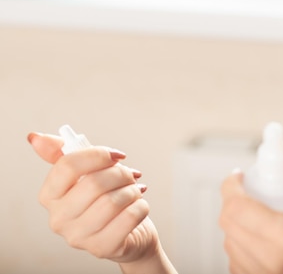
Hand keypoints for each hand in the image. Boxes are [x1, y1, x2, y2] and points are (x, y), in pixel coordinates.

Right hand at [27, 132, 160, 265]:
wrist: (130, 233)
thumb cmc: (106, 198)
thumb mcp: (86, 172)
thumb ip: (61, 153)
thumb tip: (36, 138)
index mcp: (49, 196)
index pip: (68, 165)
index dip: (98, 154)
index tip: (117, 155)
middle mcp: (58, 219)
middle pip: (94, 183)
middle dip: (121, 173)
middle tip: (130, 175)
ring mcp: (79, 237)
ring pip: (114, 200)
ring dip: (132, 190)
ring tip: (134, 191)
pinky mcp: (103, 248)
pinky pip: (130, 216)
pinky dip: (141, 206)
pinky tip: (138, 206)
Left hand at [219, 128, 282, 273]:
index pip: (236, 209)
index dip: (230, 187)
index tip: (239, 176)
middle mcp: (273, 264)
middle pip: (229, 226)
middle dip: (234, 201)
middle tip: (251, 189)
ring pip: (231, 247)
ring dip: (238, 225)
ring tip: (261, 212)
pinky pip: (239, 266)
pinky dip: (243, 248)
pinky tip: (264, 238)